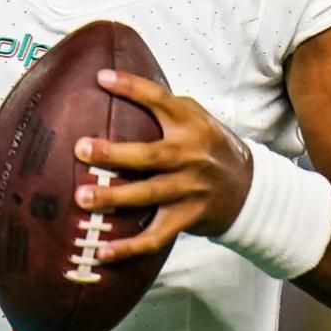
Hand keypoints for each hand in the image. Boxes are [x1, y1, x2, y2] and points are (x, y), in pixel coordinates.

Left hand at [71, 69, 252, 262]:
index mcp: (191, 125)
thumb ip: (166, 108)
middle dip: (114, 154)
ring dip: (114, 197)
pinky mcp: (186, 219)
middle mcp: (191, 157)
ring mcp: (189, 190)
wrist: (249, 189)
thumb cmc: (210, 147)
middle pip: (150, 155)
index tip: (101, 78)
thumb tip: (117, 87)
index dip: (132, 87)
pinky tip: (101, 251)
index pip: (160, 100)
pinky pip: (154, 237)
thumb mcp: (197, 119)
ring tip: (82, 197)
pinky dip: (128, 248)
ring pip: (148, 195)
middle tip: (81, 149)